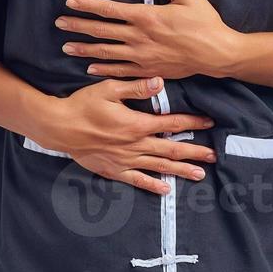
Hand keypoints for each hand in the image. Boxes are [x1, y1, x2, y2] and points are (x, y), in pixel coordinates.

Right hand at [34, 76, 217, 195]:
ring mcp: (125, 159)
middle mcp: (135, 145)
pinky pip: (137, 180)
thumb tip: (160, 82)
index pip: (171, 123)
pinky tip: (166, 189)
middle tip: (214, 155)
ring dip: (180, 170)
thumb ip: (136, 87)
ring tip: (200, 174)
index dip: (192, 122)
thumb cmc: (82, 105)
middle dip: (195, 152)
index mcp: (136, 124)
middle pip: (171, 149)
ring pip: (159, 166)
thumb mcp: (108, 89)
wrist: (58, 127)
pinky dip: (152, 185)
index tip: (209, 122)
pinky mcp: (113, 169)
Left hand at [56, 0, 238, 79]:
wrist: (218, 54)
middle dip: (78, 26)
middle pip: (102, 31)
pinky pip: (120, 71)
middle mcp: (140, 37)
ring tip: (66, 47)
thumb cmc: (205, 22)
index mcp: (147, 17)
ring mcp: (142, 56)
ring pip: (106, 53)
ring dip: (85, 49)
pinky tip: (90, 68)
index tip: (71, 2)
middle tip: (59, 24)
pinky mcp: (149, 70)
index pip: (110, 10)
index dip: (88, 5)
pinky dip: (104, 70)